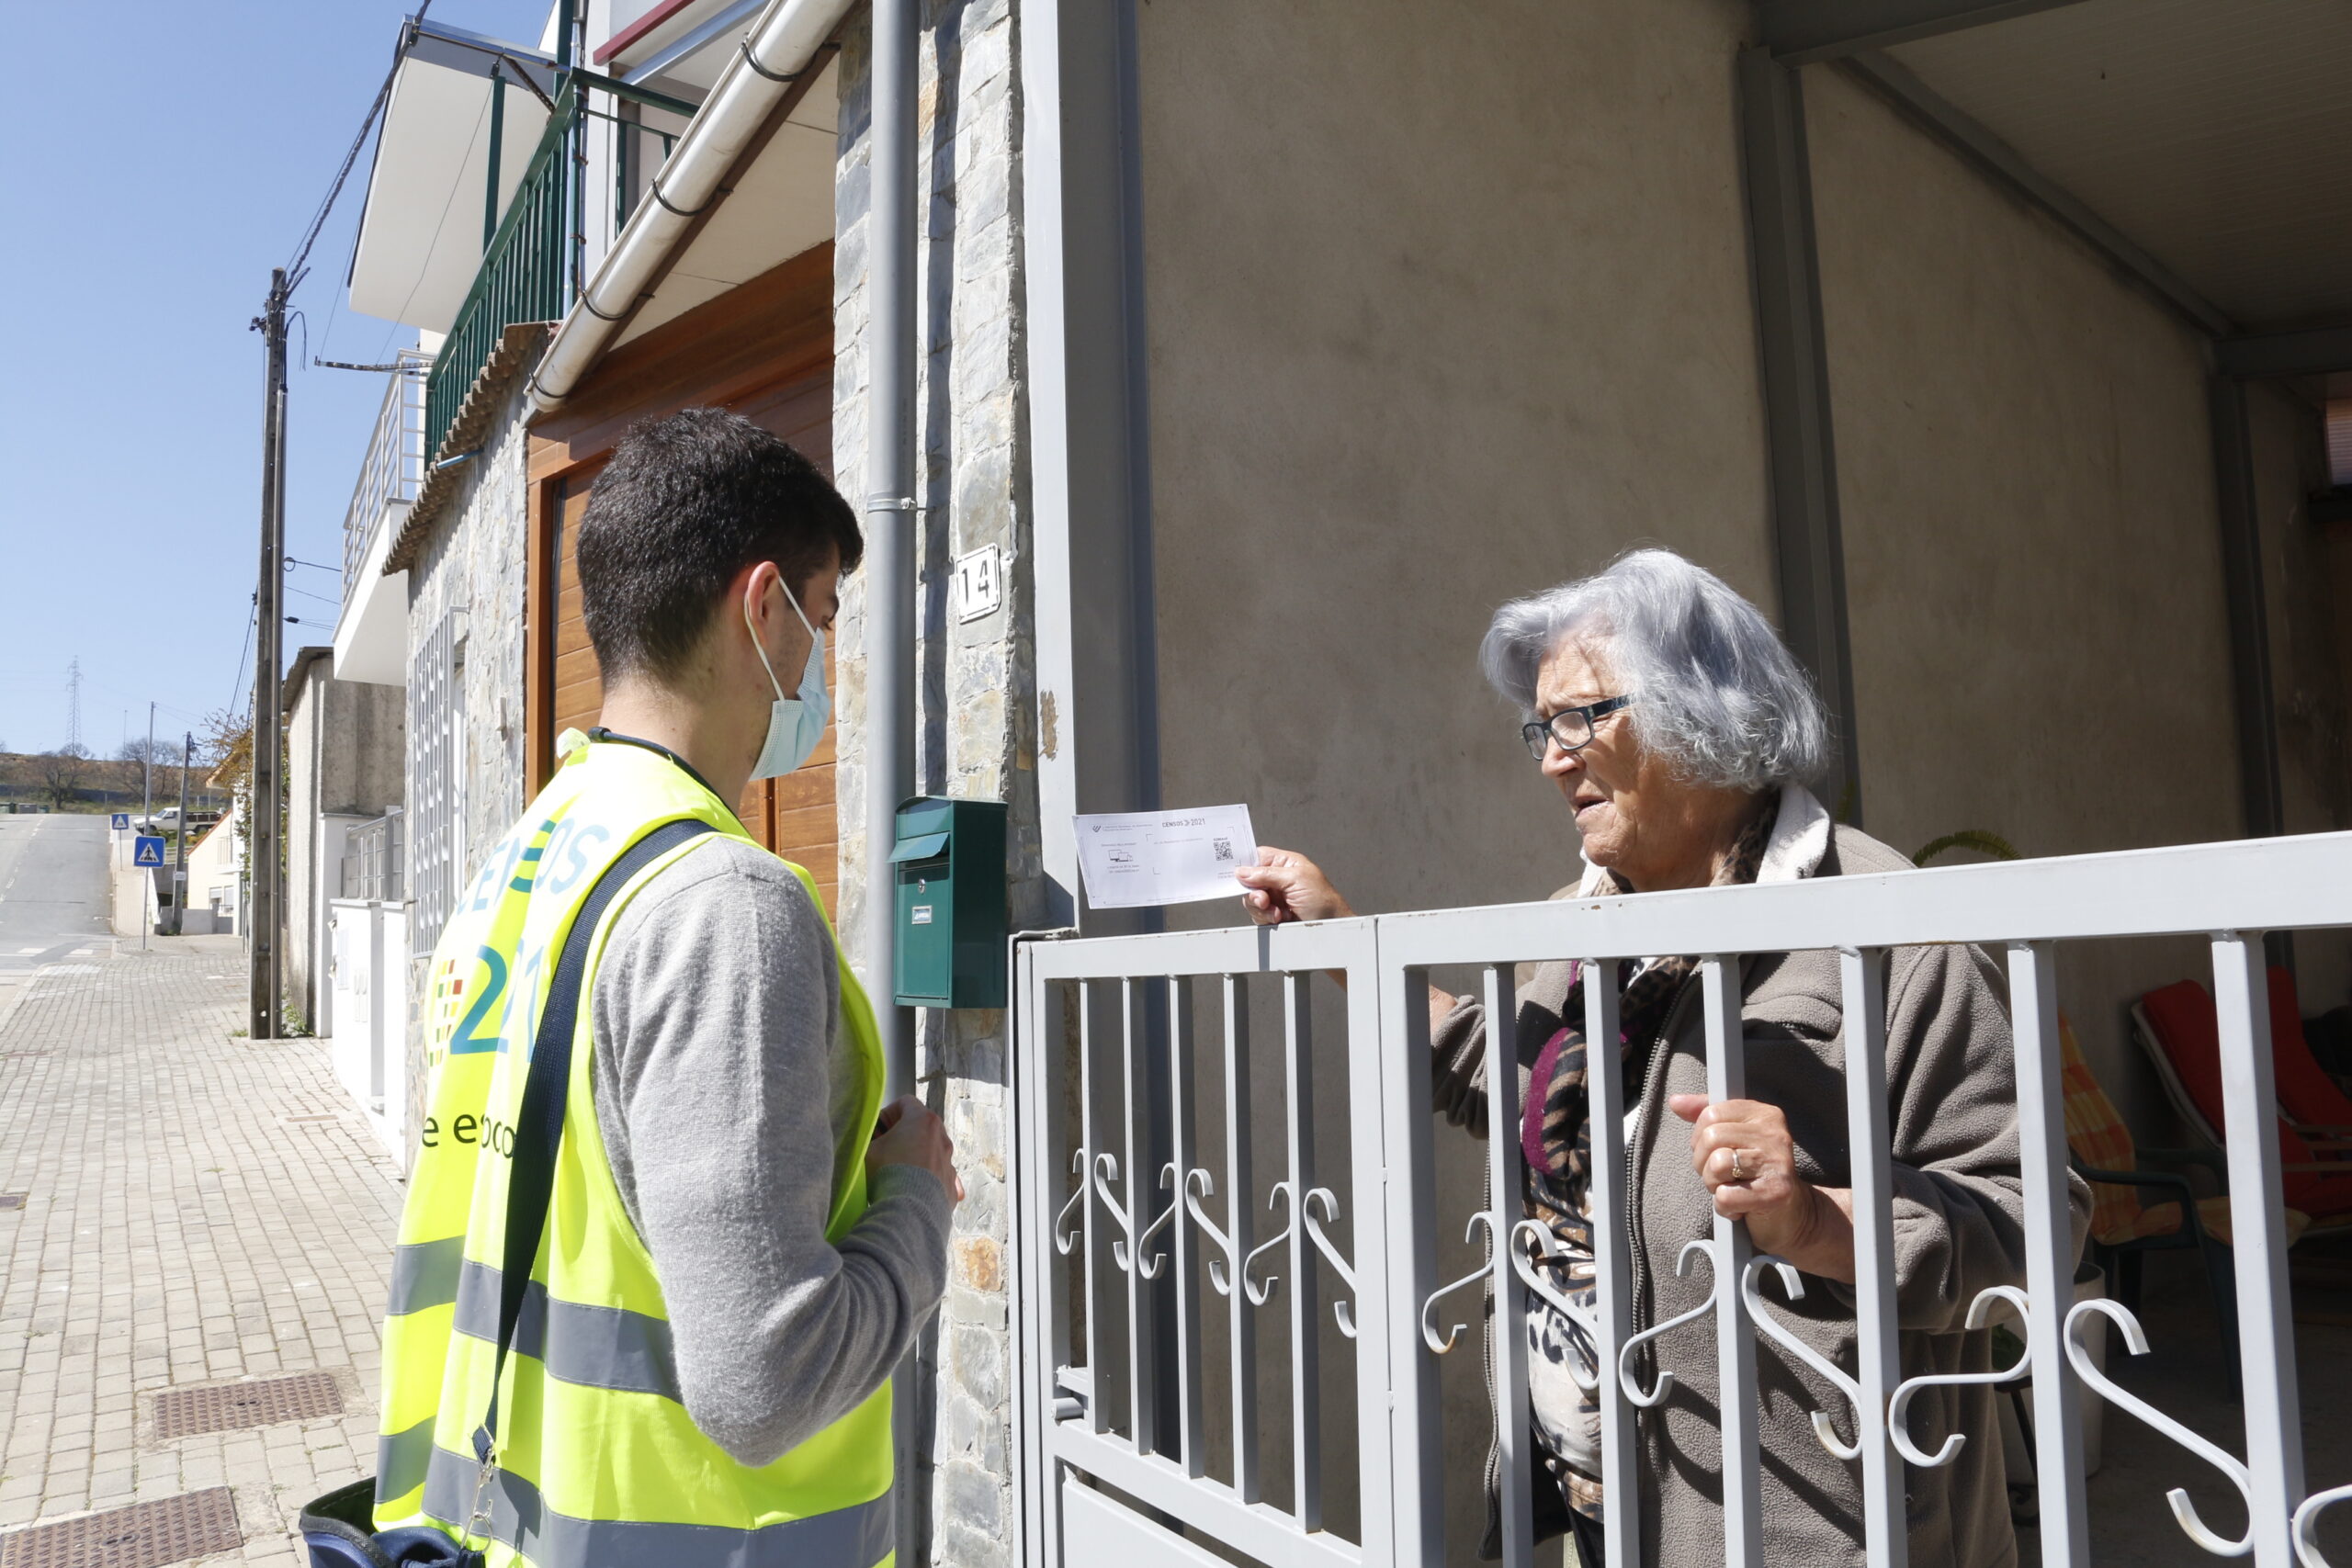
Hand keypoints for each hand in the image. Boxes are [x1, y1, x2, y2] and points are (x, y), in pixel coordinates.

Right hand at [867, 1094, 963, 1201]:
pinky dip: (927, 1180)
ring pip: (932, 1152)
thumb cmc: (888, 1172)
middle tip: (886, 1150)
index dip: (888, 1113)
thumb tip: (870, 1141)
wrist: (910, 1210)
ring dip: (917, 1157)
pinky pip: (938, 1177)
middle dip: (904, 1135)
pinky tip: (913, 1191)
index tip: (878, 1130)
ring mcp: (950, 1162)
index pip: (905, 1102)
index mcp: (923, 1120)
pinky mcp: (952, 1186)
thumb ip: (870, 1139)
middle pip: (922, 1127)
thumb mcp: (868, 1150)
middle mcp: (942, 1137)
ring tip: (899, 1173)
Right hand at [1234, 846, 1354, 925]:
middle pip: (1250, 881)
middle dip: (1255, 892)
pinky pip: (1257, 914)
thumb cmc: (1323, 899)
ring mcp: (1274, 897)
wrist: (1331, 927)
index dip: (1245, 863)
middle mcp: (1277, 879)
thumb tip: (1242, 871)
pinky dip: (1265, 918)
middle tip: (1264, 900)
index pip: (1257, 857)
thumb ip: (1267, 874)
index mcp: (1284, 863)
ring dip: (1262, 908)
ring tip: (1278, 913)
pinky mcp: (1273, 914)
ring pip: (1252, 900)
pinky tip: (1280, 918)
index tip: (1236, 872)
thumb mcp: (1295, 879)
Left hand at [1668, 1094, 1851, 1279]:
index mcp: (1764, 1114)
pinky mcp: (1777, 1193)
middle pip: (1710, 1138)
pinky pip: (1725, 1196)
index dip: (1700, 1137)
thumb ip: (1704, 1115)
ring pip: (1716, 1165)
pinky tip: (1740, 1207)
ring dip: (1714, 1185)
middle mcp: (1775, 1134)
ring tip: (1732, 1189)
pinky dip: (1724, 1207)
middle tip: (1722, 1176)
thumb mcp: (1733, 1138)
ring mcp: (1778, 1163)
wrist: (1792, 1215)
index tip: (1714, 1152)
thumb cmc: (1754, 1174)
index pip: (1710, 1113)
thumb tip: (1676, 1102)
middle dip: (1704, 1163)